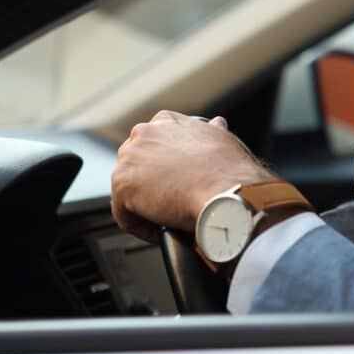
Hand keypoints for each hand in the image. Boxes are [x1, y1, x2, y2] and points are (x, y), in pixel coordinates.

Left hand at [110, 111, 276, 241]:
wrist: (227, 194)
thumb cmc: (231, 171)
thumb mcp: (223, 140)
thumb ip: (212, 132)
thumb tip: (217, 125)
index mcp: (166, 121)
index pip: (154, 144)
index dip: (165, 167)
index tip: (179, 181)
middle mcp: (144, 134)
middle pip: (137, 166)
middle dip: (152, 185)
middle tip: (173, 201)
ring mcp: (129, 159)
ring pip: (129, 190)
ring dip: (145, 207)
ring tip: (169, 219)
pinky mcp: (122, 186)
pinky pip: (124, 214)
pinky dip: (140, 226)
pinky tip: (161, 231)